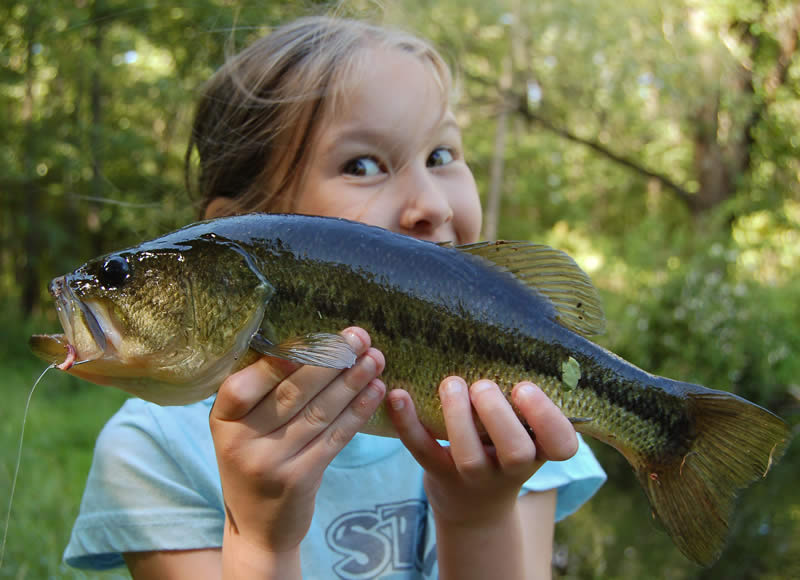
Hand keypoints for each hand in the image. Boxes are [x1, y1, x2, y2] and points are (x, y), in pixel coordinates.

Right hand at [209, 327, 385, 555]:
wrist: (258, 529)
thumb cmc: (255, 460)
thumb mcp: (242, 429)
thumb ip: (263, 394)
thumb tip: (313, 344)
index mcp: (222, 419)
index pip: (247, 382)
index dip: (282, 359)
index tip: (316, 337)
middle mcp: (240, 441)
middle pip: (291, 392)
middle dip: (330, 360)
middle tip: (358, 338)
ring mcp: (270, 462)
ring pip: (318, 412)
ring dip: (351, 382)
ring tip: (375, 358)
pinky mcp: (299, 479)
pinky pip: (334, 437)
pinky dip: (357, 411)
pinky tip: (375, 391)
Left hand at [386, 378, 576, 526]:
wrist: (475, 506)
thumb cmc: (505, 448)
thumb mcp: (526, 430)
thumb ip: (525, 399)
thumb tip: (512, 335)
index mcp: (540, 449)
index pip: (562, 444)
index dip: (548, 418)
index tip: (524, 388)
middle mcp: (512, 468)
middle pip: (516, 451)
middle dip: (498, 415)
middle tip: (483, 385)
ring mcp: (475, 477)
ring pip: (469, 456)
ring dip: (458, 417)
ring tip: (451, 383)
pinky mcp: (440, 474)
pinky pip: (422, 450)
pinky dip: (408, 422)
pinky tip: (398, 395)